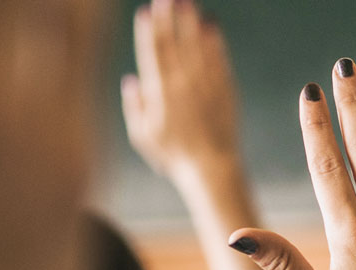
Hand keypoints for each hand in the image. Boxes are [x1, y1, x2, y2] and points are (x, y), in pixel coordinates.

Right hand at [121, 0, 240, 178]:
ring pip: (196, 47)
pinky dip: (215, 42)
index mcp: (159, 94)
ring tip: (188, 2)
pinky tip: (212, 24)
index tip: (145, 11)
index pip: (152, 55)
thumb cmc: (173, 155)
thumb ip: (134, 106)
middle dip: (169, 17)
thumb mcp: (142, 135)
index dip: (148, 31)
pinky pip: (219, 60)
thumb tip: (131, 79)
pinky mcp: (225, 89)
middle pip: (174, 44)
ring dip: (191, 22)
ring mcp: (205, 86)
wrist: (211, 167)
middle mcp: (182, 85)